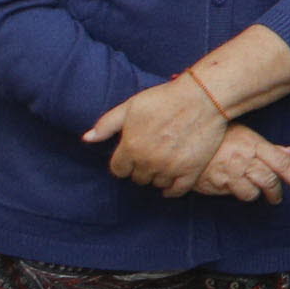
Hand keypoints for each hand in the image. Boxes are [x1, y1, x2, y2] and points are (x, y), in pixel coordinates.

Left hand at [85, 76, 226, 195]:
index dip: (124, 163)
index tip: (131, 157)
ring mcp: (169, 168)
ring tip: (162, 165)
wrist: (202, 98)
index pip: (118, 170)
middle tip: (149, 157)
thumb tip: (87, 139)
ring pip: (156, 184)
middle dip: (140, 169)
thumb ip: (106, 124)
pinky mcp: (190, 171)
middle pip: (137, 178)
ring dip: (156, 176)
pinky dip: (172, 190)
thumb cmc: (164, 99)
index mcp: (130, 147)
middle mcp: (147, 162)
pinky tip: (170, 185)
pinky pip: (177, 191)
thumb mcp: (130, 106)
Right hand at [196, 127, 289, 202]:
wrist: (184, 140)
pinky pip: (234, 194)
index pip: (283, 163)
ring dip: (255, 194)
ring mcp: (229, 172)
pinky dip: (237, 193)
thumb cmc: (218, 137)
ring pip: (253, 192)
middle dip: (276, 192)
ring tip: (251, 190)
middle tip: (276, 197)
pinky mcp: (216, 184)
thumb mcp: (244, 135)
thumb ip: (269, 147)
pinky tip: (232, 186)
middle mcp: (244, 158)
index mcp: (254, 143)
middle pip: (270, 181)